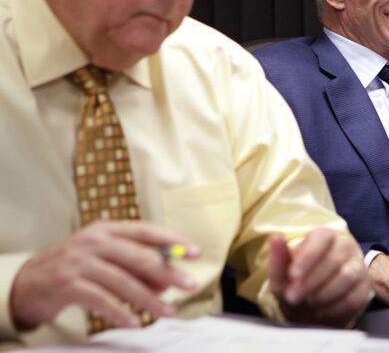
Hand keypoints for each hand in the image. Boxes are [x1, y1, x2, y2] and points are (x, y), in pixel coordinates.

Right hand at [10, 221, 199, 331]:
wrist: (31, 282)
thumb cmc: (79, 268)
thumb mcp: (108, 259)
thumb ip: (137, 266)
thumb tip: (169, 280)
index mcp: (109, 229)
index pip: (147, 230)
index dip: (173, 241)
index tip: (196, 252)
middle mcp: (94, 241)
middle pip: (138, 256)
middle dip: (167, 272)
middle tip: (189, 286)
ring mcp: (79, 261)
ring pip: (122, 280)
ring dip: (148, 299)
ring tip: (168, 311)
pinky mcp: (66, 284)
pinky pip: (100, 299)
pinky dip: (119, 311)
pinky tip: (135, 322)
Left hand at [268, 228, 370, 327]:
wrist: (311, 309)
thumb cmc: (296, 286)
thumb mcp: (281, 276)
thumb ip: (278, 259)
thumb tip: (275, 238)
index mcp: (324, 236)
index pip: (322, 237)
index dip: (309, 255)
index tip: (293, 275)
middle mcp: (344, 247)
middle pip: (334, 259)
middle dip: (311, 281)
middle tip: (294, 296)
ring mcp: (358, 266)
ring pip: (347, 277)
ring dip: (323, 294)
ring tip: (309, 302)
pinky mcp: (365, 288)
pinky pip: (354, 297)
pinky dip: (335, 307)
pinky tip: (322, 310)